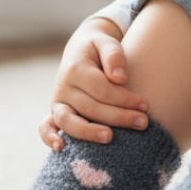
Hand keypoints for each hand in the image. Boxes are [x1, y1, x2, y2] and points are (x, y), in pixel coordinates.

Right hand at [39, 18, 151, 150]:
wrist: (81, 50)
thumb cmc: (99, 48)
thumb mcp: (106, 42)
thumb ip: (113, 55)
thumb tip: (119, 78)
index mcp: (76, 69)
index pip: (102, 89)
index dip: (124, 98)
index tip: (145, 105)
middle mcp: (63, 87)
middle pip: (90, 107)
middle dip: (118, 117)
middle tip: (143, 123)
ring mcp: (57, 102)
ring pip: (68, 121)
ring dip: (89, 131)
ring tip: (110, 137)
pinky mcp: (55, 113)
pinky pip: (45, 128)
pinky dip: (49, 138)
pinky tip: (61, 147)